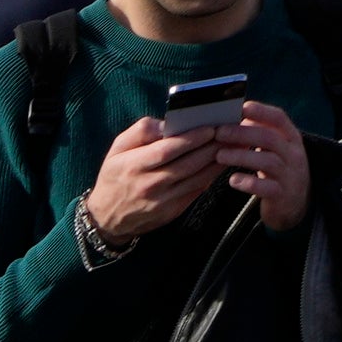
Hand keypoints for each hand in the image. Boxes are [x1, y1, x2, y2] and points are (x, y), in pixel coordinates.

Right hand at [81, 112, 231, 249]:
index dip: (191, 139)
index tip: (211, 127)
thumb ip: (140, 131)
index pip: (167, 150)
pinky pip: (196, 191)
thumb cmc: (115, 175)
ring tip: (233, 145)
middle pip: (187, 164)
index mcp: (134, 166)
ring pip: (197, 179)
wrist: (108, 217)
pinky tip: (222, 163)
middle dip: (212, 147)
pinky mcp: (173, 211)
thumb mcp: (117, 148)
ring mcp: (163, 201)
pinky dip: (211, 176)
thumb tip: (167, 123)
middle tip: (230, 133)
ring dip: (217, 162)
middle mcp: (149, 185)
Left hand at [218, 99, 312, 231]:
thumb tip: (236, 117)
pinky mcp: (282, 195)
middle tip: (219, 132)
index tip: (241, 107)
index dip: (261, 111)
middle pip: (269, 138)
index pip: (279, 118)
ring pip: (266, 161)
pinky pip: (265, 187)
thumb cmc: (279, 170)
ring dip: (240, 156)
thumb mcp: (277, 149)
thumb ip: (261, 133)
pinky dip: (247, 182)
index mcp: (291, 138)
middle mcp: (294, 154)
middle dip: (242, 133)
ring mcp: (290, 175)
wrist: (296, 203)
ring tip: (220, 155)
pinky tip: (233, 180)